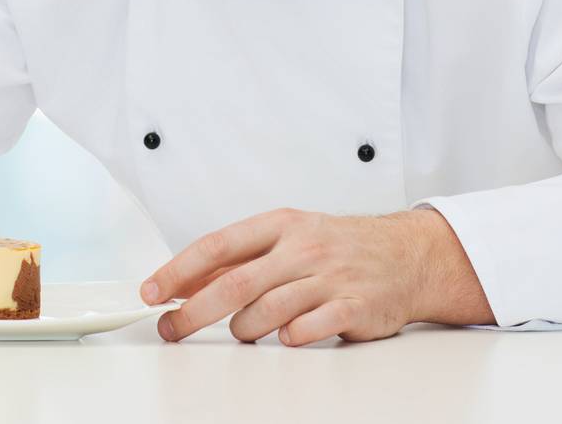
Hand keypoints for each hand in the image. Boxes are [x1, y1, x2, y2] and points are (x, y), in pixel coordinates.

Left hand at [138, 206, 490, 345]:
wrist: (407, 255)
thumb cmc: (340, 246)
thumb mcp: (291, 237)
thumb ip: (243, 258)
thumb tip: (187, 281)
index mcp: (281, 225)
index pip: (219, 246)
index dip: (180, 270)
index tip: (154, 291)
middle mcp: (303, 248)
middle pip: (236, 283)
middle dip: (194, 311)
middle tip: (171, 328)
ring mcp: (329, 277)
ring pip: (268, 310)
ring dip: (245, 329)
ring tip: (245, 332)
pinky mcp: (353, 307)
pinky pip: (309, 329)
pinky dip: (290, 337)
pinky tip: (288, 336)